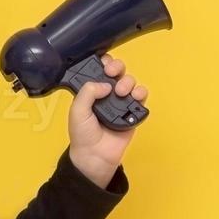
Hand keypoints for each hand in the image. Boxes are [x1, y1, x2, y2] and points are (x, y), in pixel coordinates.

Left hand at [68, 54, 147, 187]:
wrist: (95, 156)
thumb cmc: (83, 134)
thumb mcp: (77, 110)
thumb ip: (88, 92)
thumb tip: (107, 84)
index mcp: (92, 90)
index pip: (99, 69)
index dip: (104, 62)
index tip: (104, 65)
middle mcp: (107, 93)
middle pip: (117, 71)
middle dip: (117, 68)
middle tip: (112, 74)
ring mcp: (121, 103)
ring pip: (130, 82)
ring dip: (128, 82)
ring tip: (122, 93)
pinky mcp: (133, 113)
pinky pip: (141, 98)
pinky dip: (141, 94)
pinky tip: (135, 98)